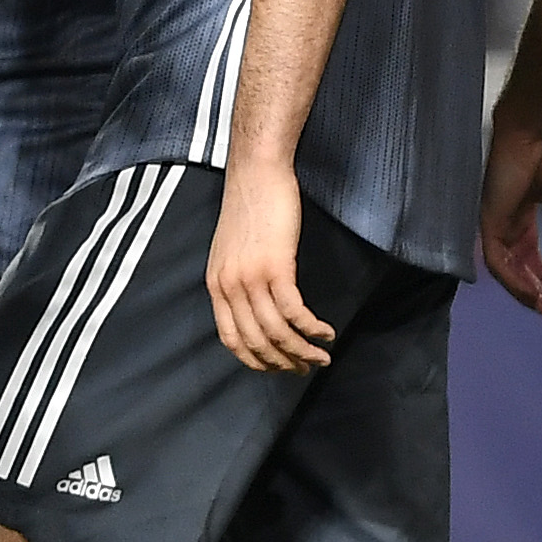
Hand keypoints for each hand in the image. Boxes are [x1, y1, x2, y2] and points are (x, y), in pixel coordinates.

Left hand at [205, 156, 331, 372]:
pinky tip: (326, 332)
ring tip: (322, 356)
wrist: (256, 172)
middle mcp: (228, 287)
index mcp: (215, 285)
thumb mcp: (231, 250)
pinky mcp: (276, 267)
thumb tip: (253, 307)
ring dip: (303, 351)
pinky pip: (294, 311)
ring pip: (277, 332)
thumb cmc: (250, 207)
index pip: (230, 338)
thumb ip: (236, 279)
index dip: (256, 360)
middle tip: (305, 369)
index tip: (277, 368)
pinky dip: (312, 328)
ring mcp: (250, 278)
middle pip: (256, 342)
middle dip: (283, 362)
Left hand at [477, 117, 541, 318]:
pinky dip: (514, 279)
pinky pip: (497, 260)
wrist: (533, 131)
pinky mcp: (489, 222)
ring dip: (525, 291)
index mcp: (519, 216)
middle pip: (514, 267)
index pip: (526, 255)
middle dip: (533, 291)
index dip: (539, 277)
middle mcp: (503, 223)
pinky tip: (532, 293)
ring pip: (505, 270)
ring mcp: (493, 223)